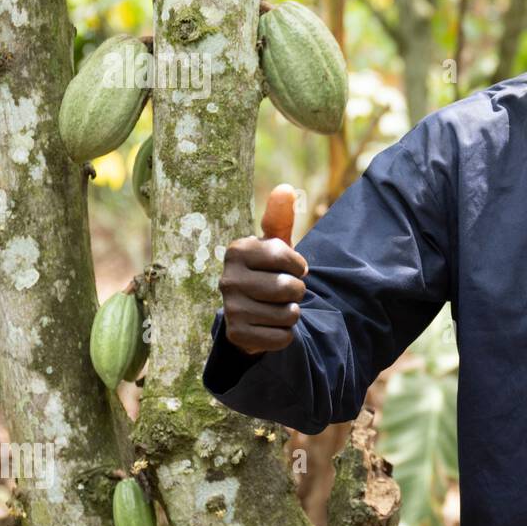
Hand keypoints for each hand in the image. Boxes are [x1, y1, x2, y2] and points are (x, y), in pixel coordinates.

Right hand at [218, 185, 307, 355]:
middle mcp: (227, 279)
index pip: (288, 257)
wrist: (249, 314)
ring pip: (289, 314)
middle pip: (291, 288)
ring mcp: (231, 309)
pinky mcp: (237, 335)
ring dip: (291, 313)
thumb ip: (280, 220)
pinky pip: (282, 336)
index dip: (299, 266)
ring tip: (276, 308)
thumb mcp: (274, 246)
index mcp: (237, 251)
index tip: (292, 268)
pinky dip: (284, 334)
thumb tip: (285, 189)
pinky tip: (269, 326)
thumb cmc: (268, 272)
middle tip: (285, 292)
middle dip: (297, 291)